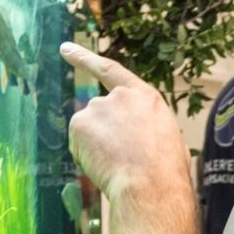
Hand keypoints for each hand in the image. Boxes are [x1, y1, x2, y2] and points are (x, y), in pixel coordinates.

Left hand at [59, 42, 189, 198]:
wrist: (150, 184)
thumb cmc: (165, 170)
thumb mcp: (167, 138)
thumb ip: (146, 127)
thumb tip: (138, 138)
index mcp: (145, 97)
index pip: (111, 71)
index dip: (85, 59)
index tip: (65, 49)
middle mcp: (119, 96)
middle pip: (100, 114)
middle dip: (104, 135)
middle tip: (121, 160)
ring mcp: (97, 107)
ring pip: (88, 130)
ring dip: (97, 146)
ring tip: (118, 163)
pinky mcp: (80, 123)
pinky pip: (78, 143)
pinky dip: (85, 155)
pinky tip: (103, 164)